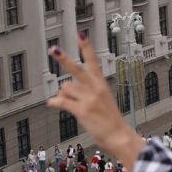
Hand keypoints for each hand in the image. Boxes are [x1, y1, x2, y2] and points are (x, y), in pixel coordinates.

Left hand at [48, 34, 144, 171]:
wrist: (119, 136)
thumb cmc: (110, 120)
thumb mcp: (101, 102)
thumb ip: (81, 94)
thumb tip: (59, 93)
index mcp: (102, 84)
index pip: (93, 61)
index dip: (86, 48)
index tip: (80, 35)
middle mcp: (95, 89)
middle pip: (77, 69)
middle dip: (64, 59)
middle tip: (54, 49)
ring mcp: (89, 99)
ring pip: (65, 88)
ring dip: (63, 95)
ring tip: (69, 103)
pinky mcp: (82, 110)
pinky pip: (61, 102)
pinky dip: (54, 103)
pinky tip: (52, 104)